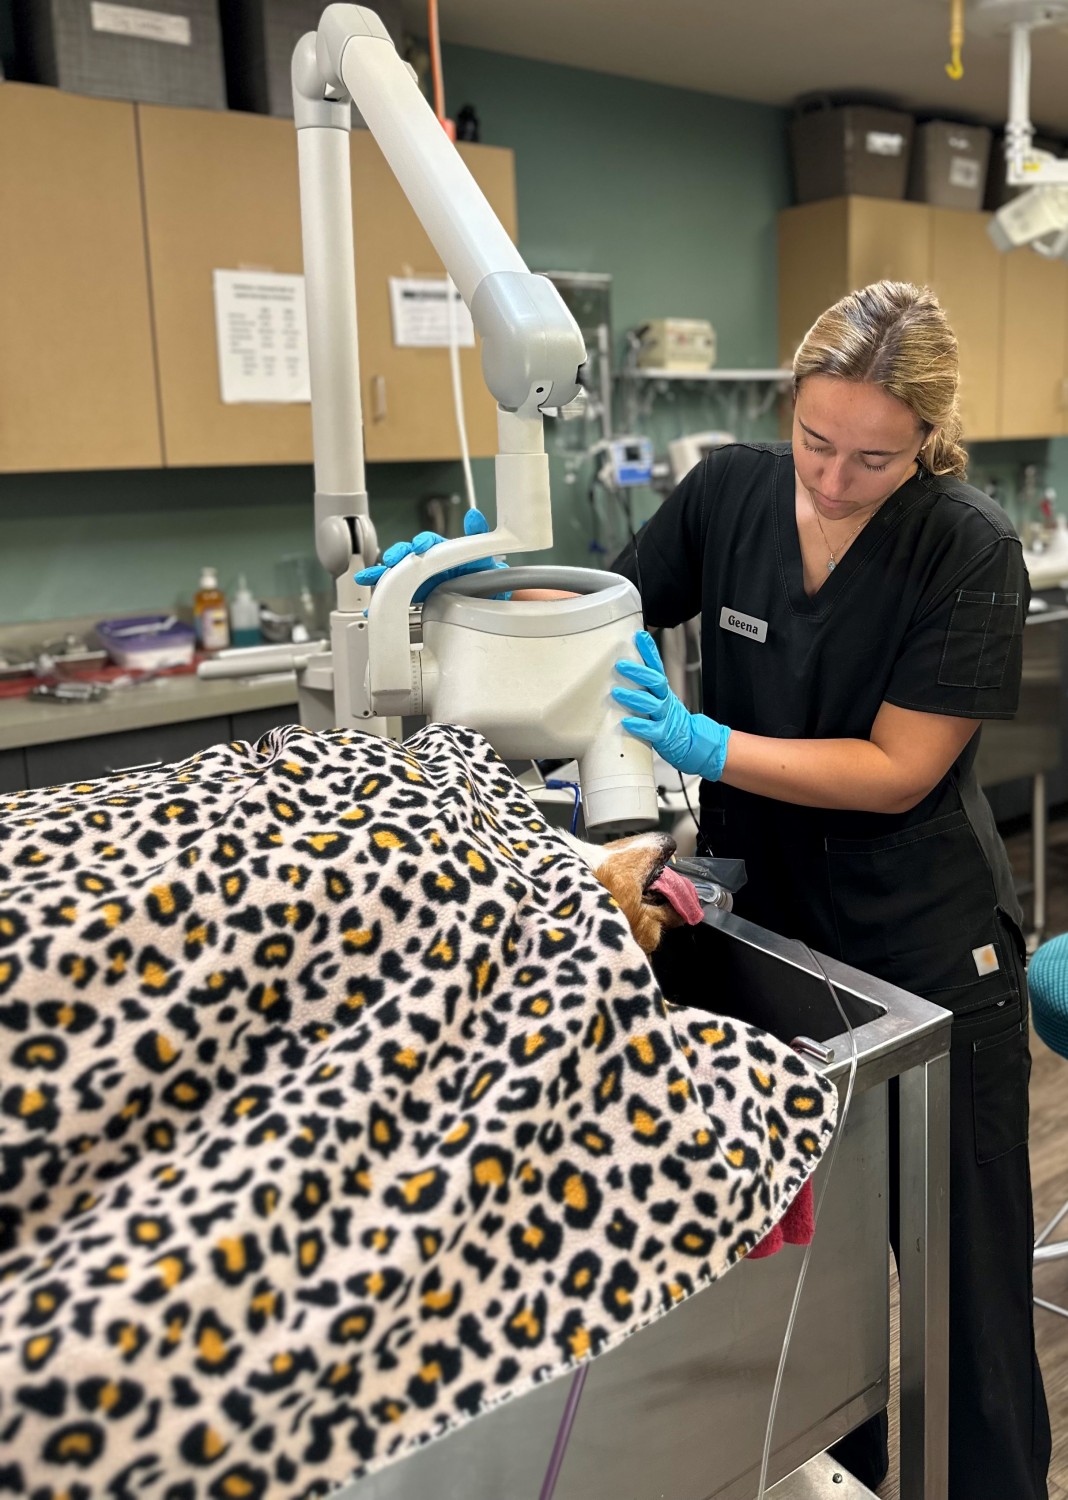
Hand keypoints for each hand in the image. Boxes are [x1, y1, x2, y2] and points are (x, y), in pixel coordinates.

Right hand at [354, 507, 507, 602]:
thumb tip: (474, 515)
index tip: (419, 546)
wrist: (484, 595)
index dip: (422, 542)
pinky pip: (397, 597)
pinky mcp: (415, 596)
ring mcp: (419, 579)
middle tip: (390, 560)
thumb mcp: (483, 553)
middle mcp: (427, 563)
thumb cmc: (481, 571)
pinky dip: (383, 602)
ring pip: (396, 575)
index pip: (428, 542)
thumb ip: (478, 534)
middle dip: (396, 556)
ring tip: (367, 578)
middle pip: (407, 556)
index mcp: (441, 550)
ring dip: (380, 575)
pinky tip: (373, 607)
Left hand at [612, 630, 730, 780]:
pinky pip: (651, 729)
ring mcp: (666, 717)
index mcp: (664, 691)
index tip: (639, 636)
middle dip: (638, 672)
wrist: (691, 743)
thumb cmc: (670, 721)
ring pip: (651, 704)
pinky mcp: (664, 734)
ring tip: (616, 692)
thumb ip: (644, 688)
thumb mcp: (660, 700)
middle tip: (620, 665)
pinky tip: (627, 722)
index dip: (649, 651)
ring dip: (633, 697)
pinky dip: (639, 725)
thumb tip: (625, 671)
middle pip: (655, 681)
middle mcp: (665, 700)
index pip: (656, 667)